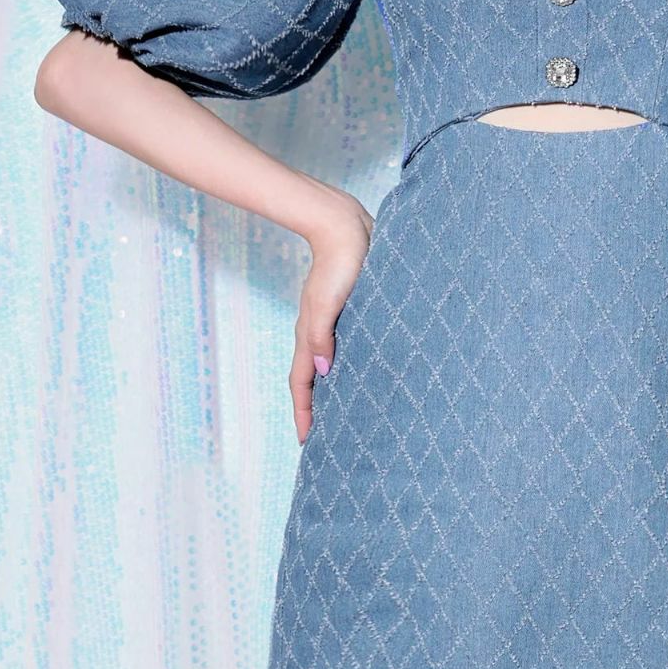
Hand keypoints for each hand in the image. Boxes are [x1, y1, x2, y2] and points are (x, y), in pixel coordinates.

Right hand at [290, 194, 373, 444]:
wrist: (346, 225)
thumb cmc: (341, 263)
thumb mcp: (328, 302)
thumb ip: (322, 336)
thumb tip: (323, 372)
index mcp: (311, 334)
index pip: (303, 383)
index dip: (304, 413)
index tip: (308, 443)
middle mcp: (320, 332)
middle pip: (314, 379)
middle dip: (316, 409)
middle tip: (326, 438)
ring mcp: (334, 322)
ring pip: (331, 364)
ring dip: (333, 389)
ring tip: (346, 413)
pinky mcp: (351, 310)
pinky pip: (347, 348)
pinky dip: (349, 366)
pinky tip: (364, 371)